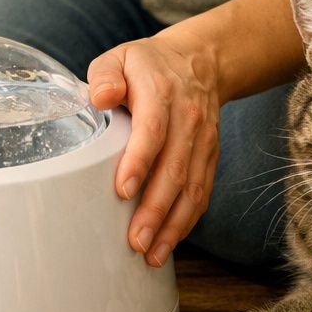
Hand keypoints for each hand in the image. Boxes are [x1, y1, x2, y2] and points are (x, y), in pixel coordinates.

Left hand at [87, 28, 221, 267]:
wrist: (200, 62)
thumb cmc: (148, 66)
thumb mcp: (120, 57)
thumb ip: (105, 75)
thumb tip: (100, 97)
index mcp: (162, 94)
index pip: (153, 131)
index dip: (139, 162)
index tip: (122, 190)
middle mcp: (188, 120)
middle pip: (175, 169)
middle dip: (156, 209)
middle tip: (135, 241)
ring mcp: (203, 141)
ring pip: (192, 188)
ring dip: (173, 225)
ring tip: (151, 254)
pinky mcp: (210, 157)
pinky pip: (202, 192)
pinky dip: (187, 220)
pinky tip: (168, 242)